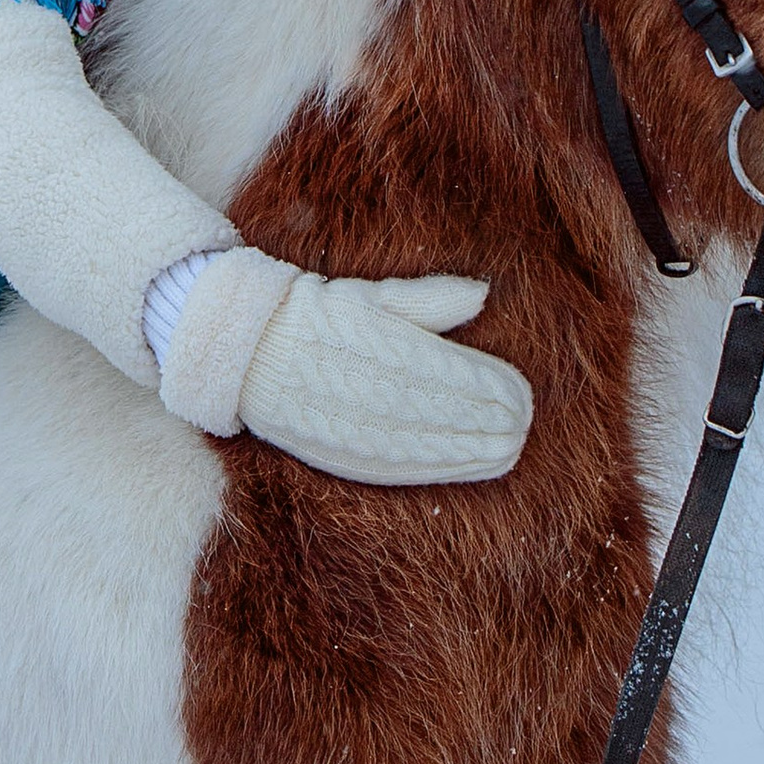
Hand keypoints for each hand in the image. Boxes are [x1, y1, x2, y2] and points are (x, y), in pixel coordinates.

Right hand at [153, 245, 532, 484]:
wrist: (240, 351)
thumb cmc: (312, 313)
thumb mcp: (366, 296)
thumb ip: (424, 300)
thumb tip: (482, 294)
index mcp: (366, 345)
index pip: (439, 373)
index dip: (482, 387)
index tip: (520, 393)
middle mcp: (355, 390)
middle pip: (436, 414)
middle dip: (484, 421)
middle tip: (523, 422)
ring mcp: (344, 427)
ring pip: (419, 447)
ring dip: (468, 451)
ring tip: (507, 449)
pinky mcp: (334, 453)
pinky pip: (392, 468)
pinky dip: (434, 469)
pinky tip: (465, 466)